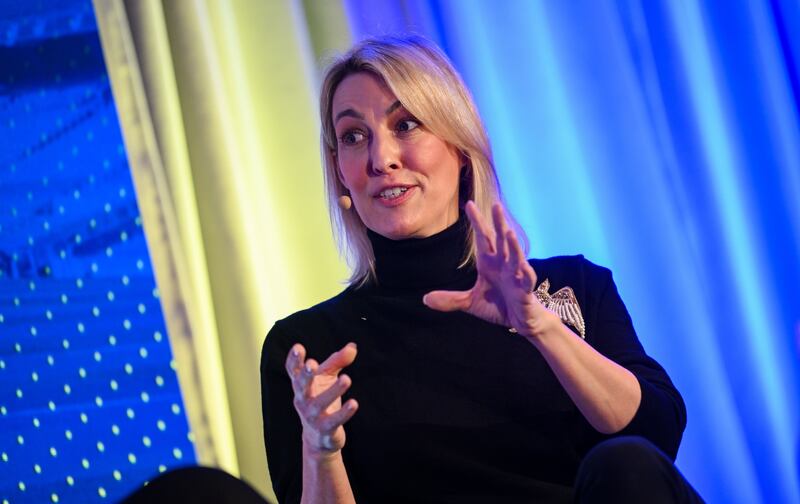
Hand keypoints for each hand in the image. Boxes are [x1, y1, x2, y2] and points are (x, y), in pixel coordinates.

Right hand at [285, 342, 358, 456]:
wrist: (319, 436)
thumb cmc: (321, 398)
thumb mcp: (328, 377)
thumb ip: (338, 361)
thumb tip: (353, 346)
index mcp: (301, 385)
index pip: (294, 371)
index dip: (294, 360)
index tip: (298, 348)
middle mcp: (303, 400)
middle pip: (301, 387)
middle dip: (306, 376)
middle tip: (312, 364)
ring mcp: (312, 416)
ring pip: (319, 404)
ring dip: (333, 391)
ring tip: (347, 379)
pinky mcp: (325, 429)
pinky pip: (334, 421)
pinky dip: (344, 413)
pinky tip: (354, 403)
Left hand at [423, 201, 558, 338]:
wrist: (521, 321)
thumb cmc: (498, 306)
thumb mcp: (470, 303)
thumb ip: (450, 300)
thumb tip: (425, 299)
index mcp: (489, 263)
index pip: (483, 238)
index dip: (477, 222)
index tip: (469, 204)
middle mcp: (503, 265)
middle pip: (501, 240)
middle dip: (498, 223)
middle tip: (495, 205)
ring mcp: (516, 276)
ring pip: (515, 257)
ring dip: (512, 245)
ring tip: (508, 232)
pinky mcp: (525, 290)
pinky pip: (527, 280)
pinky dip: (526, 273)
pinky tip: (523, 266)